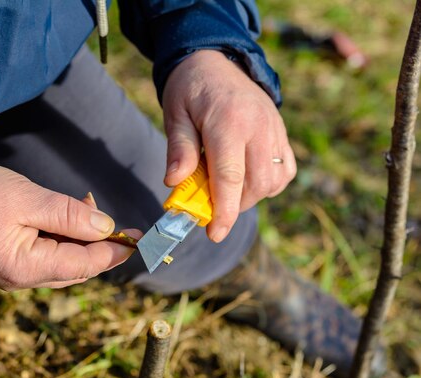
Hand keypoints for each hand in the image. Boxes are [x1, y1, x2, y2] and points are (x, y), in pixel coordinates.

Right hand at [0, 161, 140, 289]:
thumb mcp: (27, 199)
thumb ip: (68, 216)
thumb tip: (106, 229)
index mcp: (26, 268)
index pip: (84, 266)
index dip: (115, 252)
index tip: (140, 239)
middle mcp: (21, 278)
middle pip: (77, 268)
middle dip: (100, 245)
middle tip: (113, 218)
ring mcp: (14, 271)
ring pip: (63, 261)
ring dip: (81, 238)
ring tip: (86, 205)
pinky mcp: (9, 259)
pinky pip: (47, 253)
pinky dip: (63, 236)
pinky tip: (67, 214)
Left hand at [162, 50, 295, 241]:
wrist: (217, 61)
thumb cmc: (190, 90)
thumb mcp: (175, 114)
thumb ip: (179, 149)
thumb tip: (174, 182)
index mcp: (229, 122)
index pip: (230, 177)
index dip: (224, 211)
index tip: (214, 234)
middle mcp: (259, 127)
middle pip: (256, 184)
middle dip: (234, 205)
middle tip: (210, 203)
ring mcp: (275, 130)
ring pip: (273, 181)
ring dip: (250, 196)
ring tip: (226, 186)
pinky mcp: (282, 133)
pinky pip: (285, 171)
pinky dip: (268, 184)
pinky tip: (246, 177)